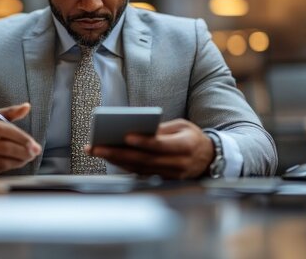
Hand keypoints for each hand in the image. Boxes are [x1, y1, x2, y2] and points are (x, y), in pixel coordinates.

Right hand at [0, 103, 41, 177]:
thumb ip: (9, 113)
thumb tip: (27, 107)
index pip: (4, 130)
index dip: (21, 138)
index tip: (34, 144)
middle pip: (4, 148)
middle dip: (24, 152)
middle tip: (34, 152)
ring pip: (1, 162)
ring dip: (18, 161)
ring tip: (27, 158)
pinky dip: (7, 168)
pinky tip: (14, 163)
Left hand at [87, 119, 214, 178]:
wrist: (209, 159)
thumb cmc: (192, 137)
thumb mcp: (182, 126)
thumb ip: (162, 128)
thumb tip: (139, 129)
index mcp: (185, 146)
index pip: (160, 145)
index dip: (143, 142)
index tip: (125, 136)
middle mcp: (178, 164)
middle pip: (144, 159)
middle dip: (117, 153)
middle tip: (96, 147)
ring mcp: (170, 175)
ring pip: (138, 169)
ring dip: (115, 161)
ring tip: (96, 151)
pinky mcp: (163, 180)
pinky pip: (140, 173)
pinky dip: (123, 166)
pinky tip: (108, 157)